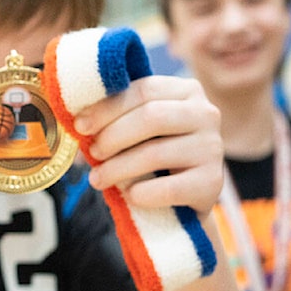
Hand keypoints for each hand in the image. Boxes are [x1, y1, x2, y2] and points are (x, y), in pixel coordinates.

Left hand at [73, 75, 223, 214]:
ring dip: (117, 168)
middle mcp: (206, 114)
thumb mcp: (135, 131)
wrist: (182, 201)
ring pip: (155, 153)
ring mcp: (213, 148)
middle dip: (113, 136)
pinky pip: (169, 188)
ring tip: (97, 179)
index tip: (80, 125)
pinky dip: (141, 193)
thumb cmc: (151, 157)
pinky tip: (129, 196)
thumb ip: (114, 118)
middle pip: (152, 117)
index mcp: (186, 91)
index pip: (143, 90)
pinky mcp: (212, 183)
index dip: (107, 108)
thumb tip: (77, 120)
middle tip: (92, 153)